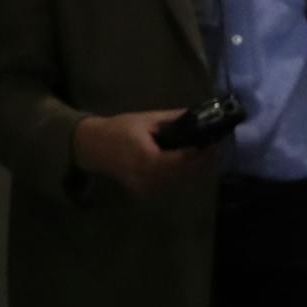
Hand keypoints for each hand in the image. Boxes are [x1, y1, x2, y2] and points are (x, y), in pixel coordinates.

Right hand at [70, 109, 212, 196]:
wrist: (92, 147)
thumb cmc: (118, 129)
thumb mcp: (147, 119)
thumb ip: (174, 119)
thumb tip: (200, 115)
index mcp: (148, 159)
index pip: (183, 159)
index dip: (202, 153)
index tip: (215, 141)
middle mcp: (148, 177)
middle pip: (185, 173)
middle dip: (202, 161)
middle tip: (214, 147)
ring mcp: (146, 188)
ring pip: (179, 181)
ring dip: (194, 169)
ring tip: (204, 153)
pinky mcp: (144, 192)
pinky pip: (169, 184)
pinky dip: (180, 174)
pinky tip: (187, 162)